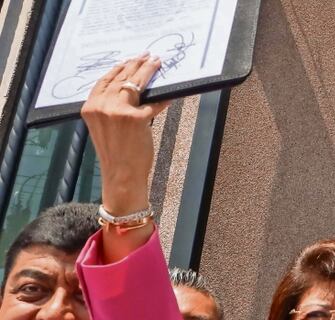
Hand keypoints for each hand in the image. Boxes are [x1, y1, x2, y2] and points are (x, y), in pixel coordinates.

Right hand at [80, 55, 168, 216]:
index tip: (127, 60)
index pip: (104, 81)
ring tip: (156, 63)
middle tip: (147, 56)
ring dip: (147, 71)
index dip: (118, 68)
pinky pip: (154, 104)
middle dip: (135, 64)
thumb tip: (130, 92)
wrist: (121, 175)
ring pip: (136, 84)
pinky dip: (163, 99)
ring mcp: (118, 111)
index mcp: (90, 107)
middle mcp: (101, 106)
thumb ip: (110, 109)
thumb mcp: (104, 128)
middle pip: (121, 78)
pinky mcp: (136, 118)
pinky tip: (169, 94)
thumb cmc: (115, 154)